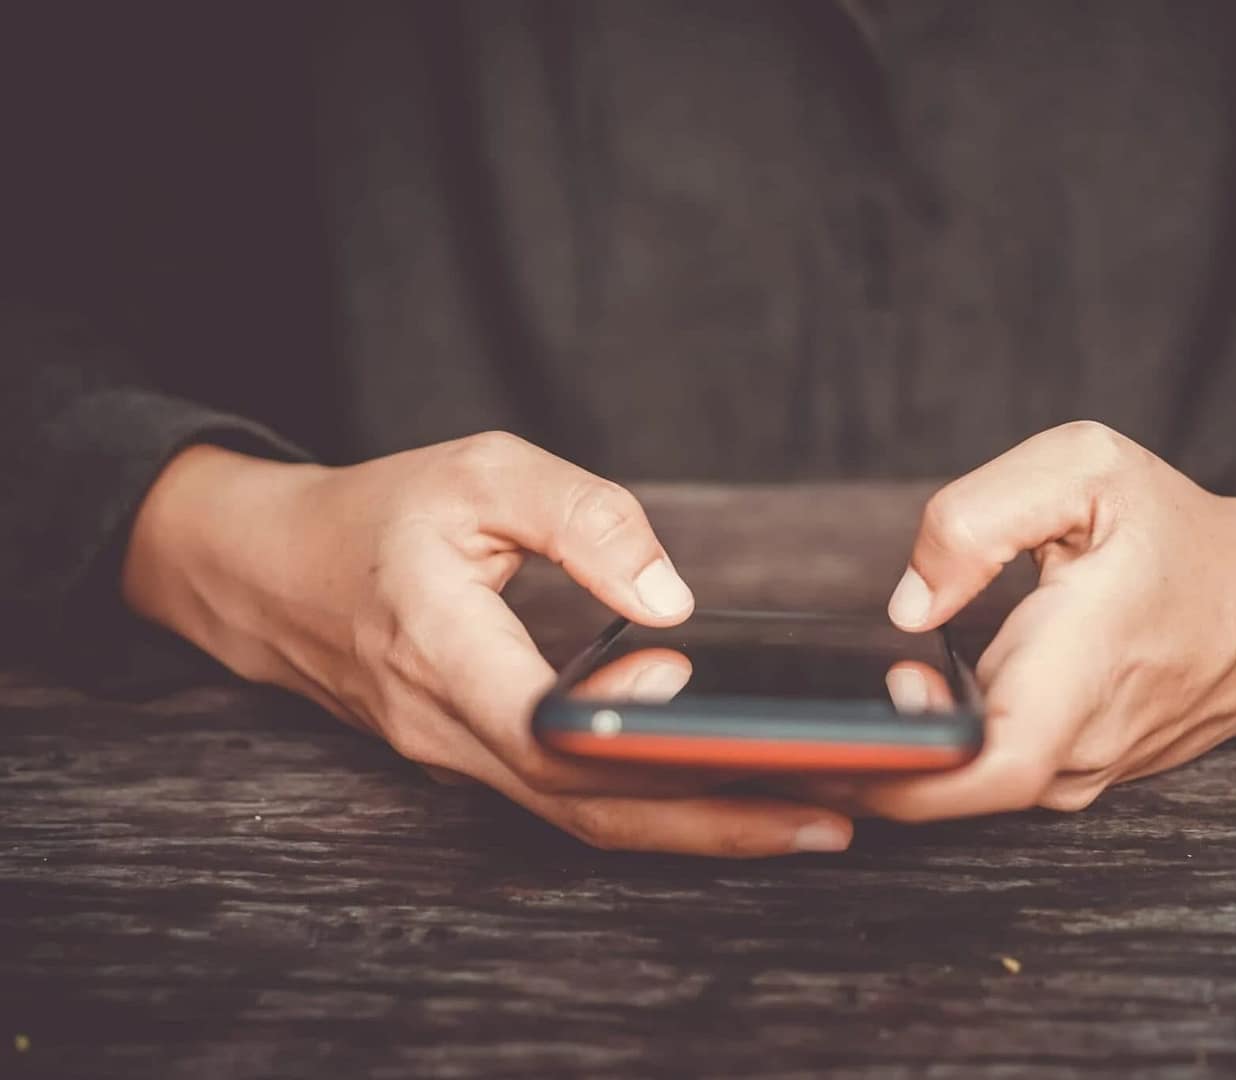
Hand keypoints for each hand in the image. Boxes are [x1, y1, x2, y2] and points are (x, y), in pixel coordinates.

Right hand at [122, 433, 851, 856]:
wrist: (277, 576)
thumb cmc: (383, 515)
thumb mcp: (480, 472)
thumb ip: (581, 517)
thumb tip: (672, 597)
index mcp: (437, 645)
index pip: (539, 722)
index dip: (630, 734)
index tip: (723, 725)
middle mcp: (447, 727)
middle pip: (586, 803)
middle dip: (715, 813)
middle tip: (837, 806)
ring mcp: (460, 761)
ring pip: (586, 821)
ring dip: (700, 828)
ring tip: (816, 818)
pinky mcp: (481, 765)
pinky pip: (574, 808)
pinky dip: (658, 813)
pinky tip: (734, 799)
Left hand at [814, 421, 1235, 820]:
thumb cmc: (1181, 534)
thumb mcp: (1088, 468)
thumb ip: (979, 517)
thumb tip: (909, 604)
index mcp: (1088, 663)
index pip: (990, 764)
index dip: (903, 772)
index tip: (828, 746)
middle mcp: (1086, 741)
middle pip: (956, 792)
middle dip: (865, 766)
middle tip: (788, 723)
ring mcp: (1085, 772)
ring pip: (971, 791)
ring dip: (897, 763)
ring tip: (830, 715)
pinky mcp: (1078, 776)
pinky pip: (994, 780)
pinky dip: (938, 757)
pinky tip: (895, 717)